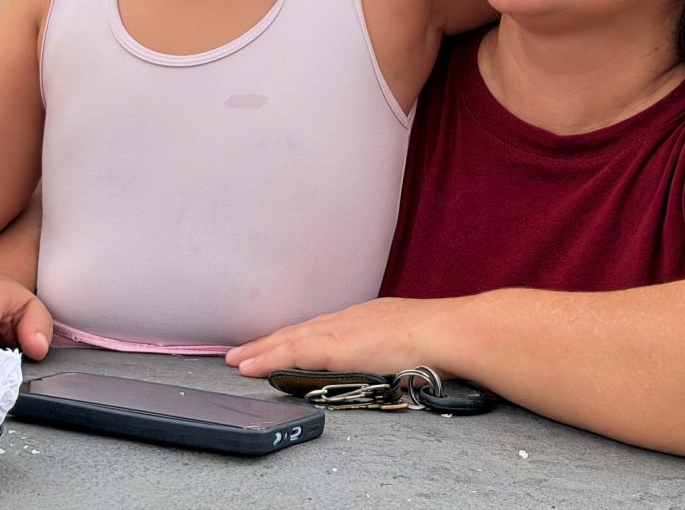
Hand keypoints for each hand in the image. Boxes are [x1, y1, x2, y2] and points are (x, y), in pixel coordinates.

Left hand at [225, 297, 459, 379]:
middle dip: (268, 342)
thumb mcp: (407, 339)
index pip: (319, 329)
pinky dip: (269, 358)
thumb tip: (389, 358)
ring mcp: (341, 330)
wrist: (449, 331)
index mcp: (364, 319)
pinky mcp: (337, 346)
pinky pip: (294, 352)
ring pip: (290, 340)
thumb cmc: (439, 339)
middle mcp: (347, 319)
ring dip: (260, 349)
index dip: (294, 337)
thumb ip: (390, 348)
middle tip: (240, 352)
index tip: (274, 343)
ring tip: (236, 360)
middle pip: (299, 331)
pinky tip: (250, 366)